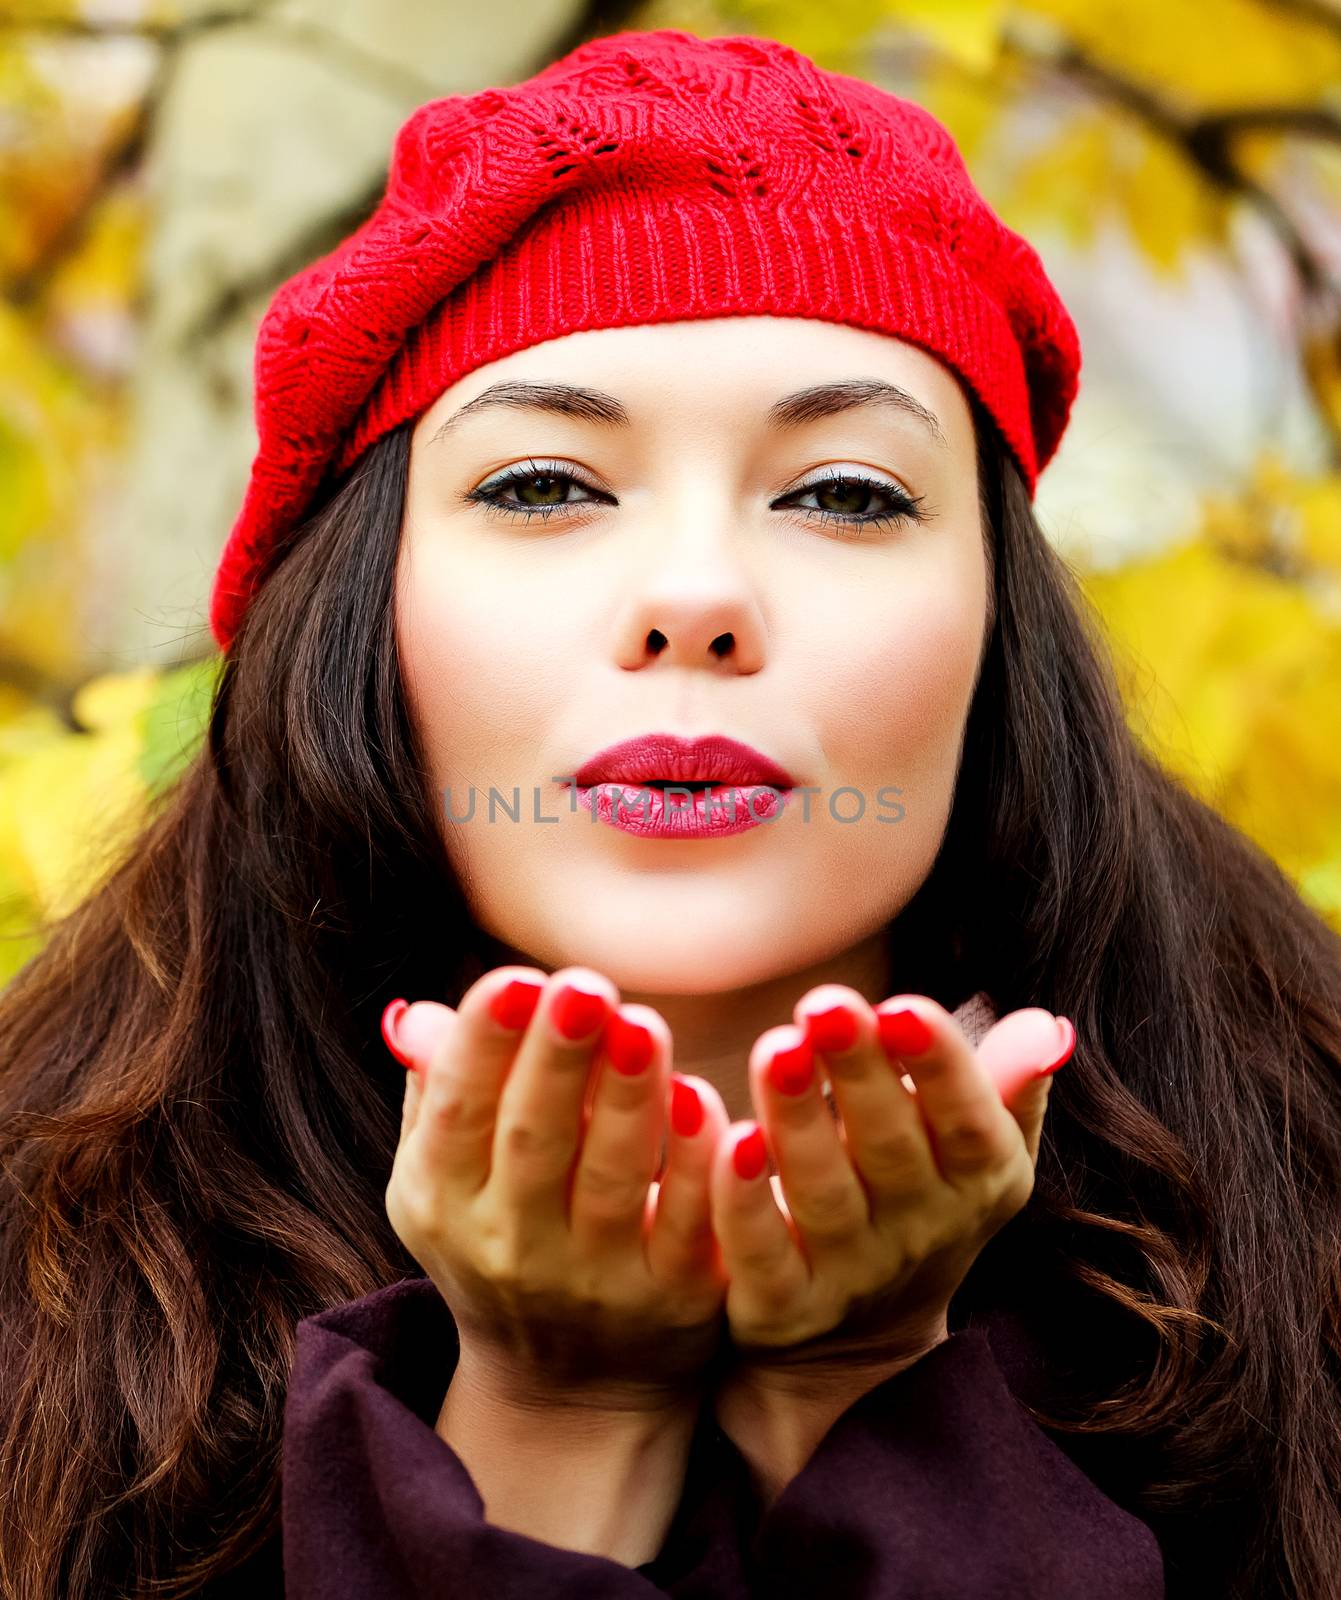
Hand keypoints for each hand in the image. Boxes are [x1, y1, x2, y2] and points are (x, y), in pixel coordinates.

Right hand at [382, 965, 731, 1412]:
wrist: (567, 1388)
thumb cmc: (502, 1235)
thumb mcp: (446, 1177)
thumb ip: (438, 1088)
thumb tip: (419, 1013)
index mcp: (445, 1200)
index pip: (457, 1114)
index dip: (484, 1048)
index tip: (515, 978)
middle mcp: (513, 1245)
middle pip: (534, 1142)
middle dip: (558, 1060)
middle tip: (584, 985)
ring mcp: (597, 1278)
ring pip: (613, 1180)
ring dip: (627, 1099)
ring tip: (643, 1024)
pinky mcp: (677, 1296)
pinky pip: (689, 1224)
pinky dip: (698, 1165)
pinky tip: (707, 1102)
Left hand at [707, 990, 1071, 1366]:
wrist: (864, 1345)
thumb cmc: (923, 1198)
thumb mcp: (981, 1151)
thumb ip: (1007, 1084)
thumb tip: (1045, 1026)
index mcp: (976, 1182)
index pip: (968, 1123)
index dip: (940, 1066)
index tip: (904, 1005)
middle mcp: (917, 1230)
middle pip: (889, 1148)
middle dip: (860, 1074)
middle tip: (825, 1004)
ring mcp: (849, 1273)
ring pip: (823, 1193)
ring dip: (798, 1119)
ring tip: (776, 1048)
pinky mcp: (781, 1307)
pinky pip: (761, 1255)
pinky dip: (744, 1201)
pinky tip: (730, 1139)